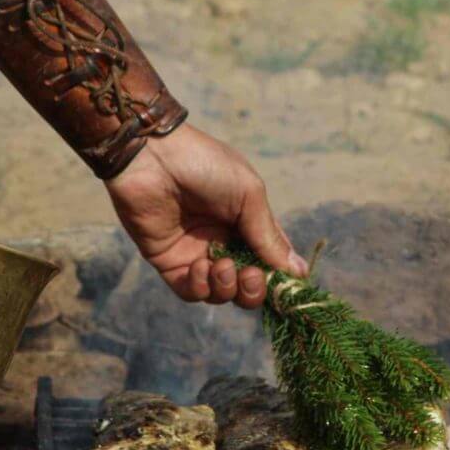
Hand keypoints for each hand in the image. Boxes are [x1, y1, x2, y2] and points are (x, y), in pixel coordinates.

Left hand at [104, 123, 307, 307]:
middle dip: (254, 290)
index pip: (270, 261)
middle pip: (247, 285)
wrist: (152, 157)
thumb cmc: (204, 164)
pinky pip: (190, 291)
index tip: (288, 284)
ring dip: (227, 287)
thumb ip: (269, 237)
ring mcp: (196, 253)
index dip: (280, 277)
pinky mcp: (168, 262)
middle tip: (251, 275)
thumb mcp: (248, 195)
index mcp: (247, 222)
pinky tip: (200, 266)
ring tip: (222, 264)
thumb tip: (298, 273)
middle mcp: (224, 241)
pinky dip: (200, 287)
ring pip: (221, 293)